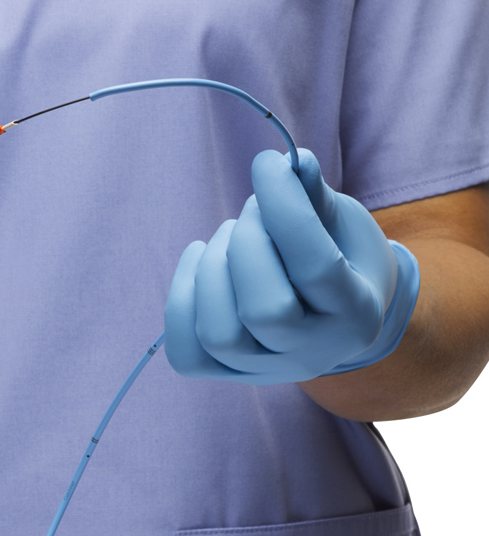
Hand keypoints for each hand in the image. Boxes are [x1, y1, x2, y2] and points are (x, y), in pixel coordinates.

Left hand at [164, 149, 419, 384]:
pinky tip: (200, 262)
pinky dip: (181, 299)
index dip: (284, 209)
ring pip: (219, 335)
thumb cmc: (342, 256)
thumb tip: (293, 162)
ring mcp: (263, 370)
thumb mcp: (344, 224)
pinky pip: (186, 352)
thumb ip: (316, 198)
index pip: (315, 267)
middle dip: (248, 243)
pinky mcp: (225, 373)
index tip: (266, 164)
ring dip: (212, 270)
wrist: (336, 315)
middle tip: (254, 211)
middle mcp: (310, 355)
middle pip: (263, 311)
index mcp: (355, 315)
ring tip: (230, 236)